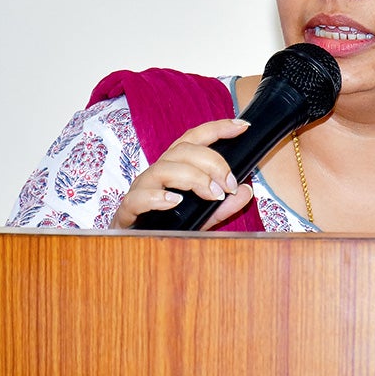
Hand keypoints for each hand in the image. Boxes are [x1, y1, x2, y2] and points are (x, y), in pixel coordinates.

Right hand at [110, 118, 253, 229]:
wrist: (133, 249)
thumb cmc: (167, 226)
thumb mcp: (203, 217)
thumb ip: (224, 206)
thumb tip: (246, 192)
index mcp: (176, 167)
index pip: (195, 138)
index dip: (218, 128)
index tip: (242, 126)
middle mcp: (158, 172)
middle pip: (183, 151)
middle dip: (212, 162)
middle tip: (230, 184)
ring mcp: (142, 189)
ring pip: (163, 169)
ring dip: (193, 178)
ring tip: (212, 194)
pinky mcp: (128, 210)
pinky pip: (138, 198)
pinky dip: (157, 198)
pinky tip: (175, 202)